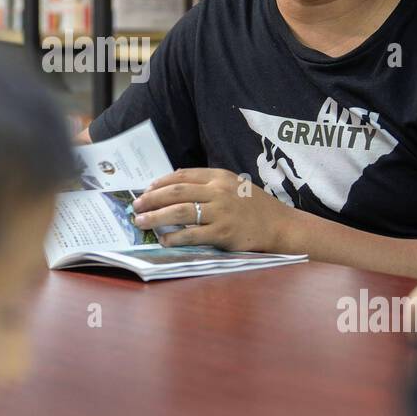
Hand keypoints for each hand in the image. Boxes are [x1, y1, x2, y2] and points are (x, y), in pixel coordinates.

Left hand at [131, 167, 293, 252]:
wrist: (280, 226)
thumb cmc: (254, 206)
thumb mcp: (233, 185)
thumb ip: (208, 184)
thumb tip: (175, 184)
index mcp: (219, 177)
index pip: (182, 176)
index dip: (160, 182)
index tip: (147, 189)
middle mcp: (219, 191)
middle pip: (176, 192)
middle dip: (151, 198)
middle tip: (136, 205)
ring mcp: (221, 212)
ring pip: (179, 212)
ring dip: (156, 217)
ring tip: (141, 221)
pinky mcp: (223, 233)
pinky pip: (192, 235)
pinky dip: (175, 238)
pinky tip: (164, 240)